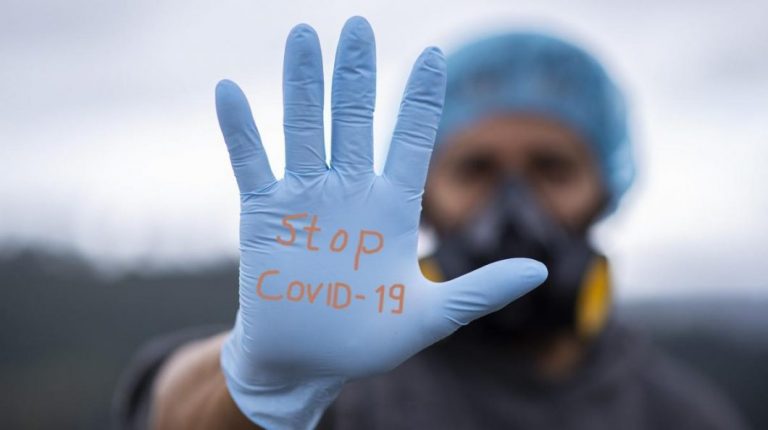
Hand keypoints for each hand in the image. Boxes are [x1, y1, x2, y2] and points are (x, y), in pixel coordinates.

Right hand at [216, 16, 546, 429]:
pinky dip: (240, 130)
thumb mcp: (430, 316)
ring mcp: (304, 200)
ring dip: (302, 83)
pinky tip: (229, 91)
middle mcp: (348, 193)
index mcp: (391, 209)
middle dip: (355, 74)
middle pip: (353, 120)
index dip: (419, 99)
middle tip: (358, 25)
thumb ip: (479, 291)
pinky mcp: (264, 217)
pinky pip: (251, 165)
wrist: (306, 364)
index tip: (434, 55)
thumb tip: (539, 272)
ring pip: (303, 128)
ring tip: (304, 35)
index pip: (408, 140)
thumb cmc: (366, 340)